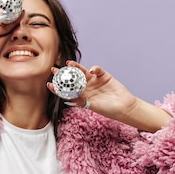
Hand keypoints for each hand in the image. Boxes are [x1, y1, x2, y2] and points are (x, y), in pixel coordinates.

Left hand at [48, 61, 171, 131]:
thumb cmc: (108, 109)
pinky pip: (97, 70)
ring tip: (69, 63)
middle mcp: (86, 87)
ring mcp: (94, 80)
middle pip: (72, 79)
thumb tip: (69, 98)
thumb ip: (82, 101)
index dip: (58, 88)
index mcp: (82, 95)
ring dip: (76, 67)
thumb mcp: (92, 106)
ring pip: (83, 72)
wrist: (124, 107)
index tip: (49, 84)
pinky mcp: (104, 76)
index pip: (67, 90)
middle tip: (54, 69)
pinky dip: (94, 68)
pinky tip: (92, 70)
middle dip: (63, 74)